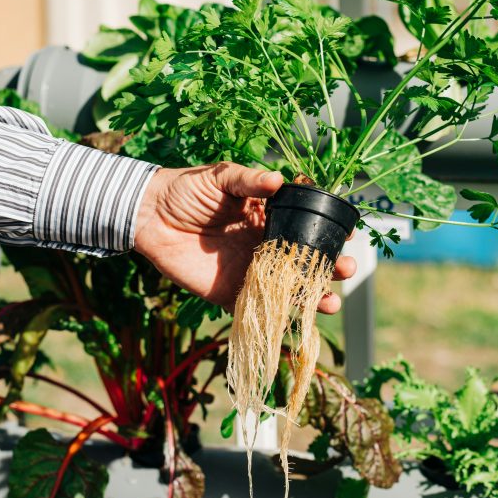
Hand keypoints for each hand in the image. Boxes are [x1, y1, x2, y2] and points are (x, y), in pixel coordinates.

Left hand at [134, 163, 355, 311]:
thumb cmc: (186, 189)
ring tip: (330, 302)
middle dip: (330, 268)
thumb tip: (278, 179)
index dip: (329, 231)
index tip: (348, 235)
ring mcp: (250, 272)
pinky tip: (296, 321)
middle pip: (305, 261)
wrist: (148, 215)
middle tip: (346, 269)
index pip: (307, 225)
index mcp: (269, 216)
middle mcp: (265, 246)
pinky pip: (257, 310)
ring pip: (289, 289)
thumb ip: (248, 180)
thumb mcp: (220, 177)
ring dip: (312, 297)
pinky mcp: (230, 294)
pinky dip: (277, 318)